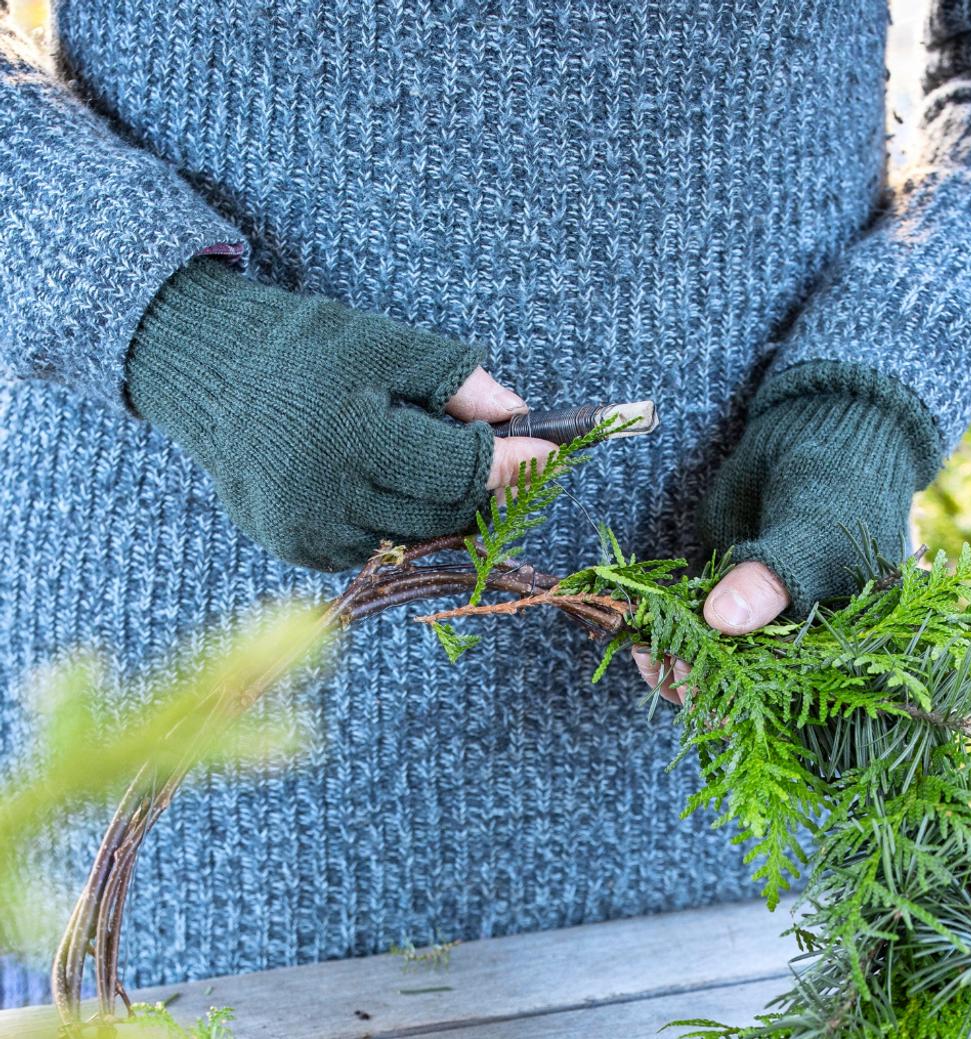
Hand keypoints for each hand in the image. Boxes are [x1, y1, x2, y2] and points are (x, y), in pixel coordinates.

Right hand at [126, 259, 558, 571]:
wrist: (207, 371)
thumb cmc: (305, 348)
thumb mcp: (385, 343)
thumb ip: (456, 379)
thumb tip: (520, 416)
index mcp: (353, 436)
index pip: (459, 470)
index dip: (511, 462)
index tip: (548, 451)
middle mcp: (329, 494)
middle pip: (446, 513)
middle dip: (479, 485)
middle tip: (492, 454)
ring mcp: (311, 530)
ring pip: (415, 537)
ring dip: (438, 506)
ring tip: (424, 460)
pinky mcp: (298, 549)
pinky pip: (375, 548)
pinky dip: (393, 520)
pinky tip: (376, 481)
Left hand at [639, 365, 933, 702]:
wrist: (824, 424)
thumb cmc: (842, 484)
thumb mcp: (811, 531)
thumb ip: (769, 577)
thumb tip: (722, 623)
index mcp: (833, 642)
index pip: (785, 697)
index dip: (742, 702)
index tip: (701, 689)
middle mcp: (795, 639)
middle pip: (743, 690)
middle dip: (700, 687)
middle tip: (667, 668)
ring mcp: (757, 616)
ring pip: (711, 666)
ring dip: (674, 668)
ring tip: (644, 653)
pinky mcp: (725, 589)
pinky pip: (691, 629)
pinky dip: (665, 635)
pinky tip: (639, 637)